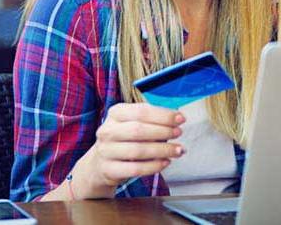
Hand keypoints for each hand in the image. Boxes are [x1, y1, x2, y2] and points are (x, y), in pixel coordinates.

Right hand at [71, 103, 185, 198]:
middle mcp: (107, 131)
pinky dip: (153, 166)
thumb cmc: (124, 140)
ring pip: (138, 150)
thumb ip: (152, 120)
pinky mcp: (108, 169)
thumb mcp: (133, 123)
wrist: (100, 164)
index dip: (163, 115)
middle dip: (163, 132)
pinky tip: (166, 162)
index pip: (141, 111)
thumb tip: (178, 119)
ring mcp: (106, 151)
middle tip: (179, 133)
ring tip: (178, 150)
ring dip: (162, 150)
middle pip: (138, 130)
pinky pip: (135, 169)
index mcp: (115, 113)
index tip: (181, 119)